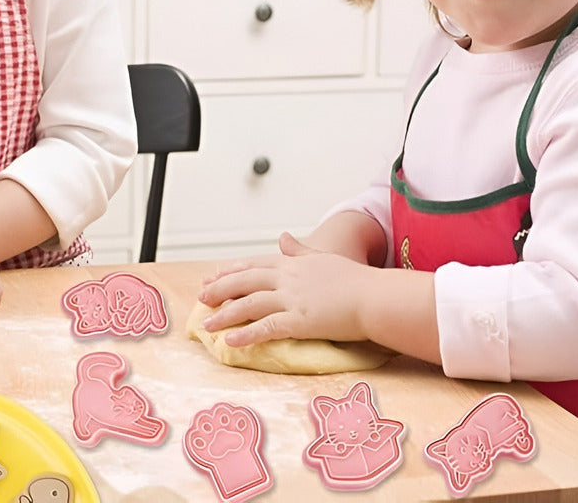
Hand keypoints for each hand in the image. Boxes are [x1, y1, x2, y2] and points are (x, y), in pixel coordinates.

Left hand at [198, 233, 373, 346]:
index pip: (253, 265)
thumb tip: (283, 238)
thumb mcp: (323, 258)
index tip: (212, 276)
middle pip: (245, 281)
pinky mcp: (300, 321)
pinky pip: (267, 328)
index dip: (230, 271)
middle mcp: (287, 279)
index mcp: (292, 264)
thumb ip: (299, 250)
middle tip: (201, 297)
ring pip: (249, 304)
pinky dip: (246, 334)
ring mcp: (292, 299)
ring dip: (225, 315)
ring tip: (207, 325)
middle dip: (220, 289)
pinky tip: (230, 341)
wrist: (375, 296)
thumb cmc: (355, 280)